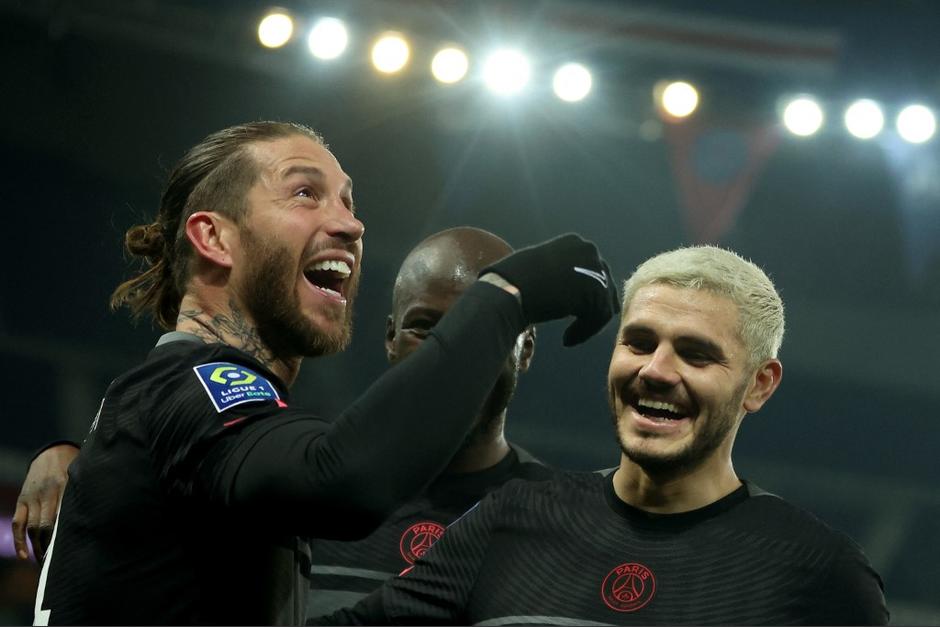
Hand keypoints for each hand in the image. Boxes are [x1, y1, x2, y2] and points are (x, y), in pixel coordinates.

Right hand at [12, 443, 78, 560]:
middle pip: (46, 526)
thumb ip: (88, 496)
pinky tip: (24, 556)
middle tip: (58, 564)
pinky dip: (19, 541)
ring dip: (37, 548)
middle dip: (51, 547)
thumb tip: (101, 520)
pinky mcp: (22, 500)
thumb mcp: (85, 477)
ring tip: (45, 564)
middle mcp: (47, 493)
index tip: (74, 552)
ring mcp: (32, 497)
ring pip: (32, 527)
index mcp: (67, 486)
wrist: (53, 452)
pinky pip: (17, 523)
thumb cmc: (76, 468)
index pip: (65, 516)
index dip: (67, 536)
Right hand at [481, 233, 619, 345]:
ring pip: (603, 304)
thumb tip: (577, 288)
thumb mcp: (541, 267)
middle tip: (580, 328)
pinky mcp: (595, 289)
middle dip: (592, 309)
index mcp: (575, 242)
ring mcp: (594, 268)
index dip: (588, 295)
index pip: (594, 271)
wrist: (508, 291)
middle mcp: (589, 250)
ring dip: (588, 324)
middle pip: (603, 286)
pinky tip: (567, 340)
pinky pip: (600, 317)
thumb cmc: (514, 282)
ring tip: (569, 337)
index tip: (577, 314)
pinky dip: (585, 332)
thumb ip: (562, 272)